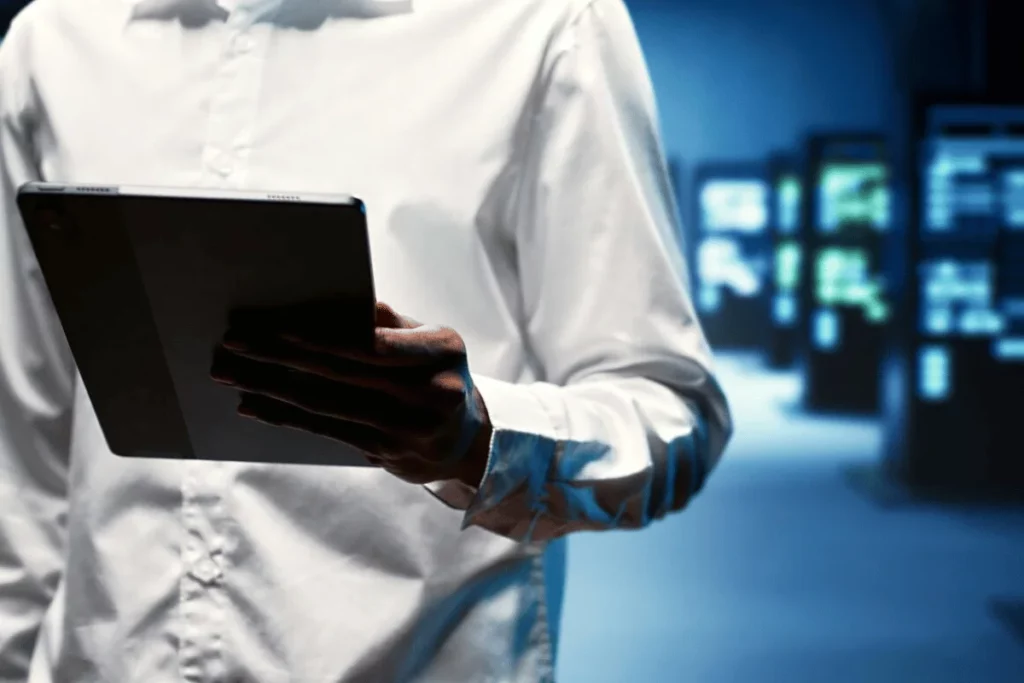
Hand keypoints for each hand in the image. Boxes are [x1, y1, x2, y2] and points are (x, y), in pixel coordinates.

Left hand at [209, 302, 491, 486]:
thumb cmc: (439, 375)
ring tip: (231, 372)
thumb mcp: (430, 341)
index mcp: (442, 351)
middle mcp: (430, 392)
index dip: (321, 337)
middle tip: (234, 343)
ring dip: (271, 387)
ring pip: (326, 404)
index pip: (373, 343)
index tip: (276, 327)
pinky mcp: (388, 453)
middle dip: (281, 356)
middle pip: (341, 372)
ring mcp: (409, 428)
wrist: (469, 442)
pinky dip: (286, 417)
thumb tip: (345, 300)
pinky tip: (254, 405)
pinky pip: (326, 431)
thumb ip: (389, 322)